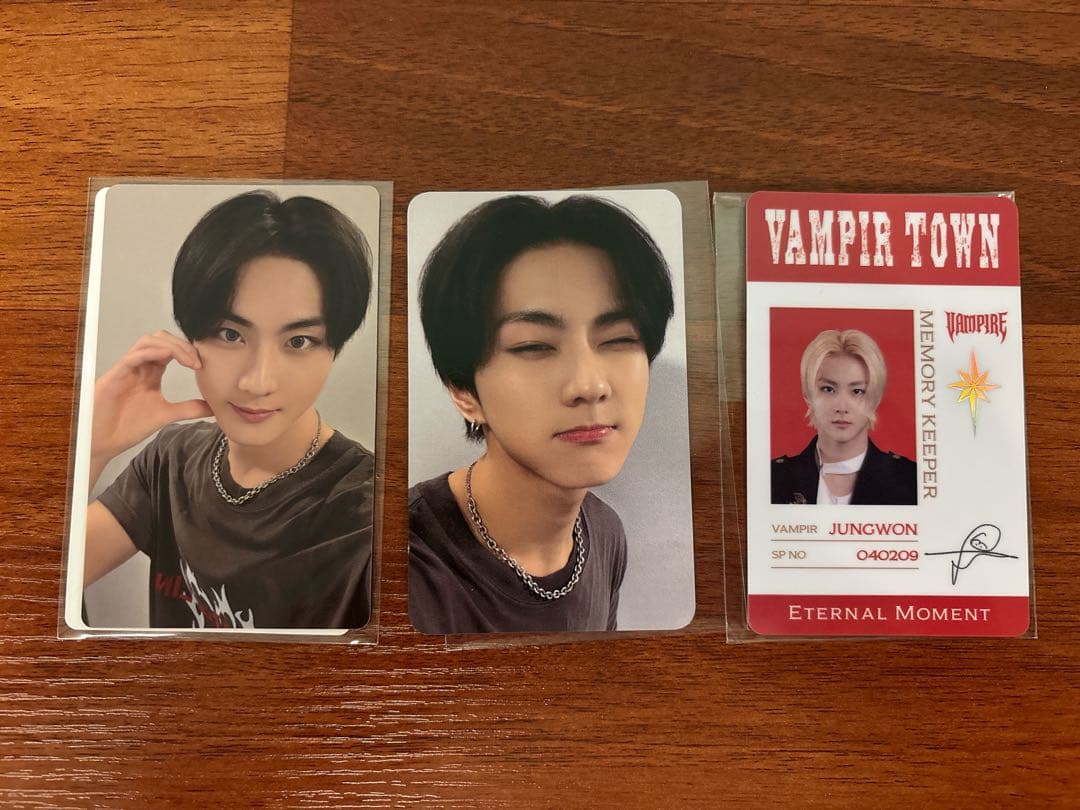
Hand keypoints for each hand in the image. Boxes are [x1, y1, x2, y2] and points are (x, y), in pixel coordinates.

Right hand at [91, 331, 211, 472]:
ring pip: (147, 342)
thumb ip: (188, 408)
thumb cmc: (127, 426)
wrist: (102, 443)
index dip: (188, 351)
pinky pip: (132, 356)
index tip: (203, 365)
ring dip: (171, 346)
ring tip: (189, 360)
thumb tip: (214, 407)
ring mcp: (126, 370)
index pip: (171, 349)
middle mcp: (139, 366)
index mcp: (151, 372)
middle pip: (160, 339)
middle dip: (182, 345)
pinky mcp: (114, 376)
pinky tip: (167, 357)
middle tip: (198, 361)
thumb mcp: (166, 415)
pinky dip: (151, 352)